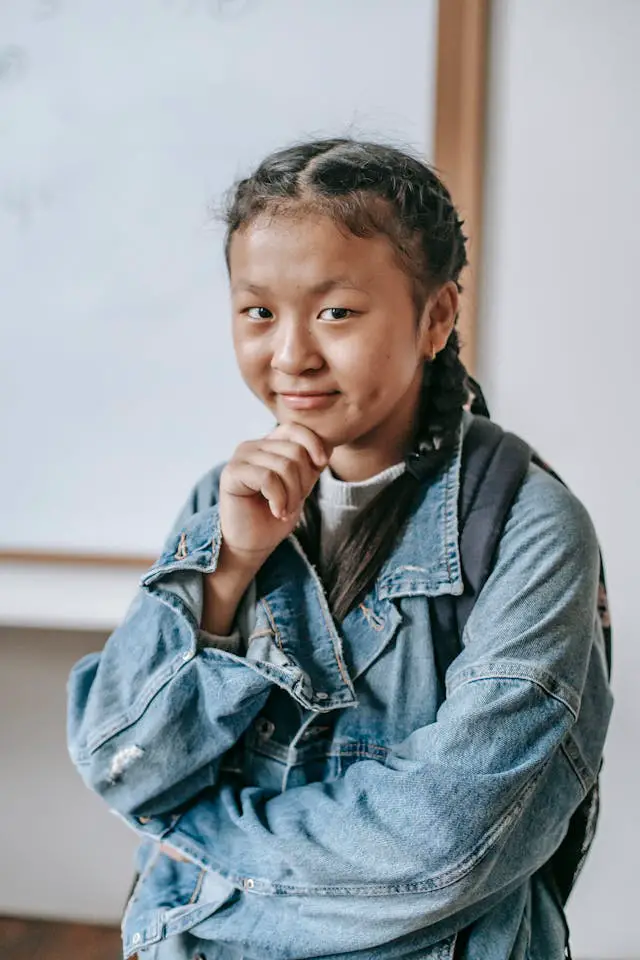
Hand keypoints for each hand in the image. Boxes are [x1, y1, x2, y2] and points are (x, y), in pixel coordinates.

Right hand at [218, 423, 331, 567]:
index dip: (313, 444)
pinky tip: (277, 512)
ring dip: (292, 495)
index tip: (321, 465)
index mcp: (268, 444)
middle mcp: (253, 446)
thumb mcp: (301, 485)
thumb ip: (310, 463)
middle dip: (303, 481)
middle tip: (295, 503)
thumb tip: (328, 444)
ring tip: (285, 511)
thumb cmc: (276, 514)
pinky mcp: (231, 473)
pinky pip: (268, 478)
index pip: (295, 428)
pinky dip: (279, 499)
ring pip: (284, 466)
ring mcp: (240, 458)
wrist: (252, 543)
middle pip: (294, 451)